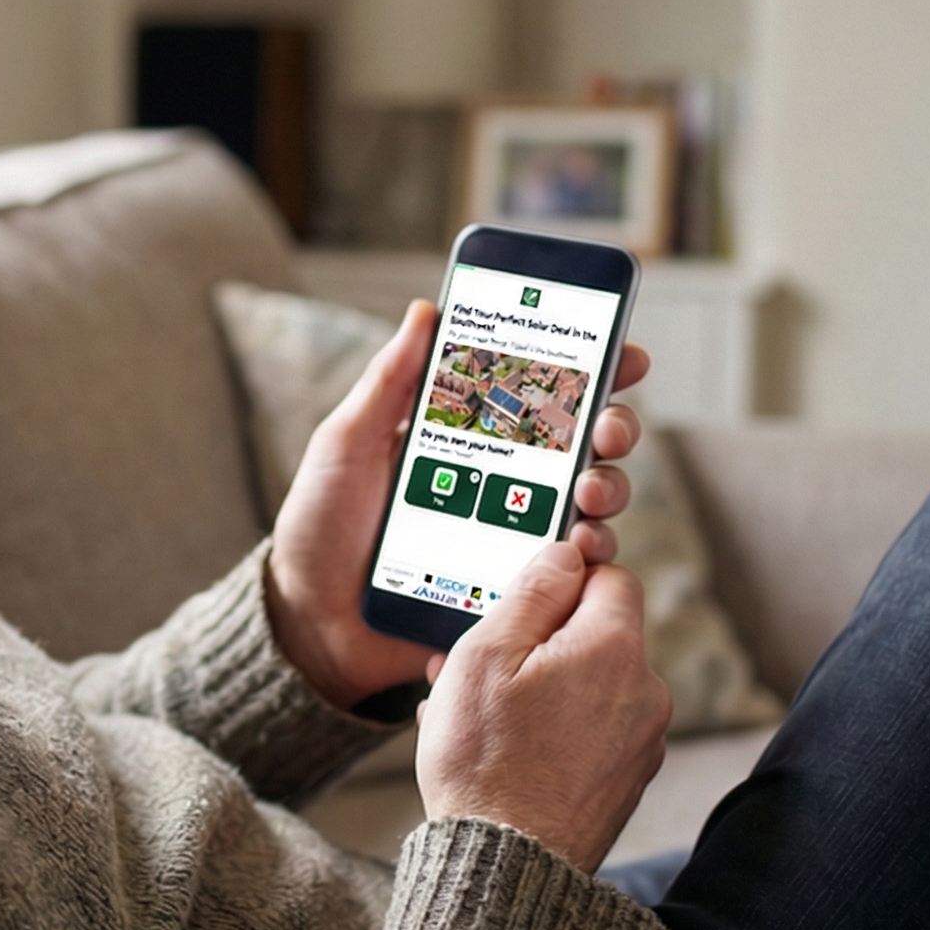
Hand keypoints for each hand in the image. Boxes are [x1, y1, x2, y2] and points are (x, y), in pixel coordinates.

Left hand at [265, 300, 652, 711]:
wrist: (310, 619)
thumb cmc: (321, 526)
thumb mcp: (347, 444)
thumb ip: (388, 382)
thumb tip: (426, 310)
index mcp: (467, 437)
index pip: (538, 394)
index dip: (588, 371)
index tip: (619, 354)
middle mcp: (502, 482)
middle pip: (583, 444)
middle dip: (613, 426)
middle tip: (607, 429)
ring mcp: (513, 535)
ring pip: (590, 504)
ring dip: (608, 488)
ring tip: (588, 491)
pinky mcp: (515, 589)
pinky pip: (571, 572)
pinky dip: (589, 553)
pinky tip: (580, 545)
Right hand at [415, 544, 669, 873]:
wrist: (506, 867)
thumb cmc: (485, 761)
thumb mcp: (485, 654)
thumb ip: (531, 591)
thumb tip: (565, 553)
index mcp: (615, 649)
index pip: (609, 575)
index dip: (561, 579)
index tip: (519, 602)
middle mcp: (646, 692)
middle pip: (598, 633)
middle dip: (543, 639)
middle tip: (483, 663)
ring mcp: (642, 741)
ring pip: (591, 684)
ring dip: (543, 685)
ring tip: (480, 714)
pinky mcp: (627, 781)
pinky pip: (591, 730)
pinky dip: (555, 728)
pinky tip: (503, 748)